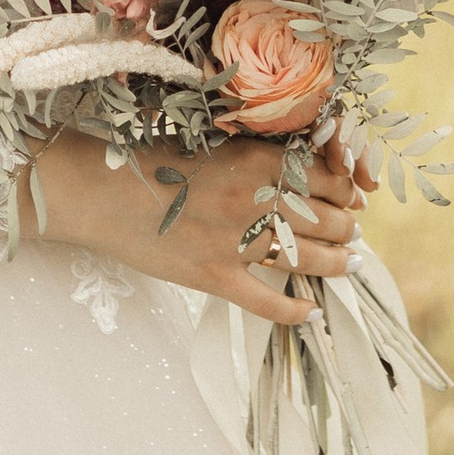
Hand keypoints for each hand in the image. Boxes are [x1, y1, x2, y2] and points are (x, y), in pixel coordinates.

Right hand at [27, 127, 366, 328]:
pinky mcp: (216, 277)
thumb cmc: (147, 157)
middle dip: (346, 226)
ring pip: (306, 259)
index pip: (322, 175)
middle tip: (353, 231)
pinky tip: (310, 313)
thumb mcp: (206, 141)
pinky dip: (294, 312)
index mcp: (253, 159)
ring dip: (336, 263)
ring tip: (350, 264)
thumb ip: (249, 153)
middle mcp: (254, 200)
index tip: (351, 193)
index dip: (344, 187)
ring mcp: (236, 242)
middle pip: (323, 219)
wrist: (100, 190)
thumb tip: (290, 167)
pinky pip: (268, 302)